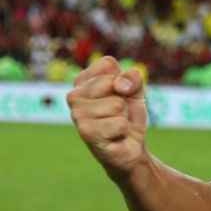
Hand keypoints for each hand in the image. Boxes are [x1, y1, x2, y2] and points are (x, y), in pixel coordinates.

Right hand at [67, 56, 149, 179]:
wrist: (130, 146)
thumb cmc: (128, 115)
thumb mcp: (136, 90)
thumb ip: (133, 77)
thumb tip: (119, 85)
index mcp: (82, 81)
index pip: (107, 64)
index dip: (124, 80)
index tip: (121, 94)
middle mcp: (74, 96)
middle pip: (113, 84)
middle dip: (125, 100)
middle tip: (119, 113)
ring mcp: (77, 115)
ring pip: (117, 105)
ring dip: (124, 117)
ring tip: (116, 125)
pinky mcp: (85, 133)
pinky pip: (119, 124)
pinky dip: (124, 131)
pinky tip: (115, 136)